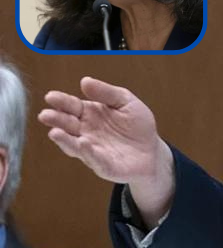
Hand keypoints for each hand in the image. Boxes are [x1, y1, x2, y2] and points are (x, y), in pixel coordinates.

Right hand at [38, 77, 174, 225]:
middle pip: (67, 125)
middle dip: (56, 120)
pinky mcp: (104, 166)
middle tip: (45, 115)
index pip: (71, 106)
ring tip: (55, 132)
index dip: (61, 101)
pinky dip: (88, 153)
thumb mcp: (126, 102)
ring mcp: (92, 150)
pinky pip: (95, 160)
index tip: (51, 97)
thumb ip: (107, 93)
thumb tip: (85, 81)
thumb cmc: (137, 125)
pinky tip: (83, 144)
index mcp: (89, 114)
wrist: (153, 151)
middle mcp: (86, 132)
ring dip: (64, 140)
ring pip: (74, 145)